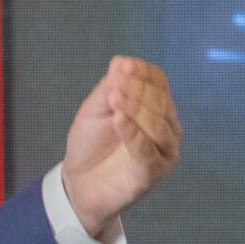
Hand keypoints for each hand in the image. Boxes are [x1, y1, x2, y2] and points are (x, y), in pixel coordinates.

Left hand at [60, 56, 179, 238]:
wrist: (79, 182)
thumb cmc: (90, 143)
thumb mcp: (94, 110)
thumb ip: (109, 88)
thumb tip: (121, 61)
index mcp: (155, 107)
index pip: (159, 83)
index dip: (144, 73)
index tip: (124, 67)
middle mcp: (166, 127)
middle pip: (161, 102)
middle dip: (138, 91)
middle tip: (114, 87)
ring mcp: (163, 151)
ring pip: (158, 125)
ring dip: (136, 109)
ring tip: (114, 100)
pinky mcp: (154, 173)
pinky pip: (148, 151)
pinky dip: (134, 134)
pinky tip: (119, 121)